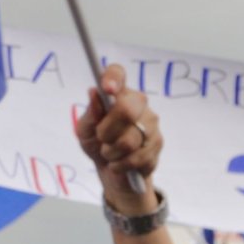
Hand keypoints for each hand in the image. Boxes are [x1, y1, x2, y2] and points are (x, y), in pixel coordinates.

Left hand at [74, 65, 163, 211]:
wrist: (112, 170)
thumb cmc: (96, 143)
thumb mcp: (85, 130)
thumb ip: (90, 113)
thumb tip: (94, 92)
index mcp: (117, 93)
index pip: (117, 73)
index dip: (113, 77)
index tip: (106, 88)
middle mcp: (138, 103)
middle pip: (126, 110)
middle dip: (107, 131)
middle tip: (101, 139)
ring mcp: (151, 123)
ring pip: (129, 140)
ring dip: (112, 152)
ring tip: (109, 153)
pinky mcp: (157, 143)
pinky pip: (137, 157)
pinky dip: (121, 165)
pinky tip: (119, 163)